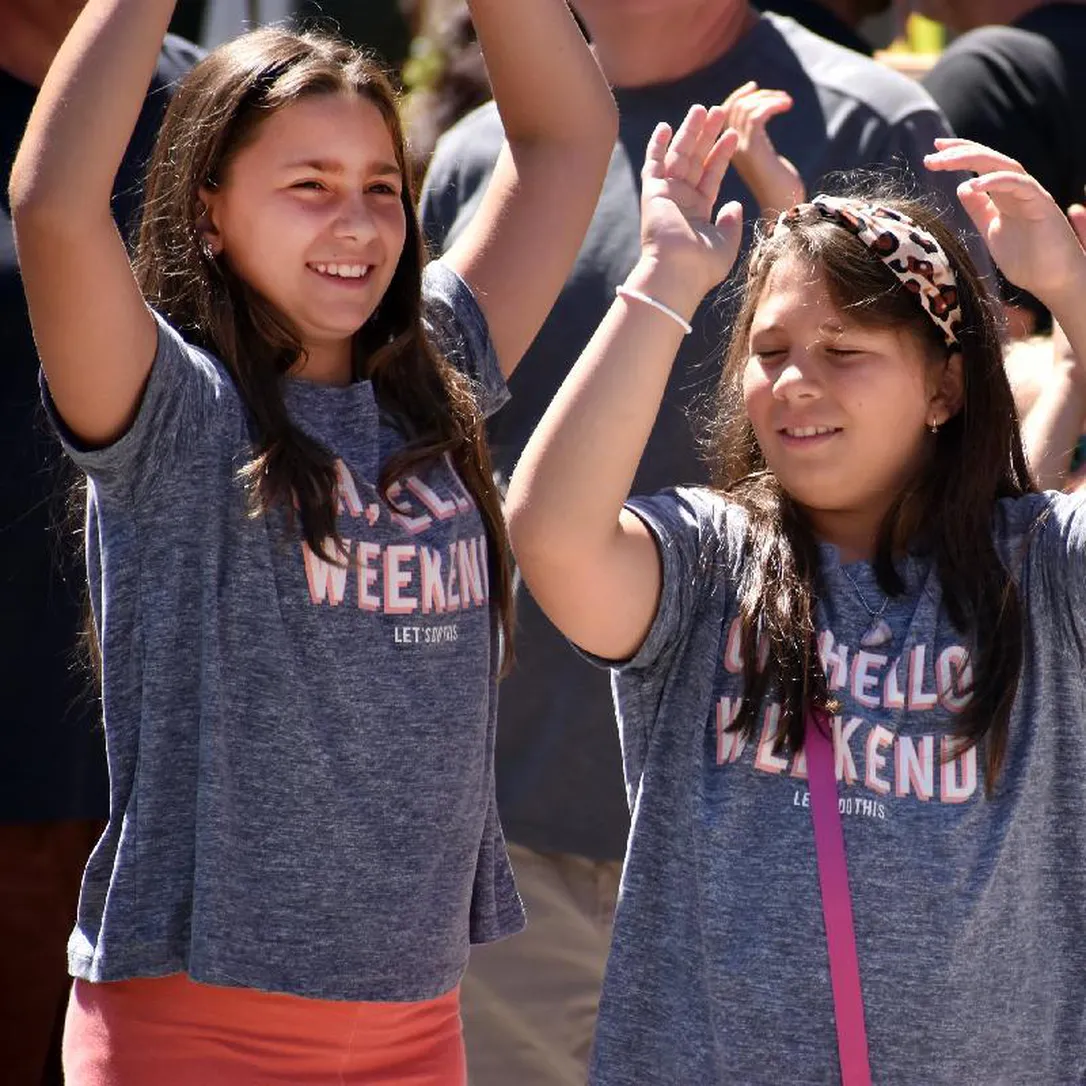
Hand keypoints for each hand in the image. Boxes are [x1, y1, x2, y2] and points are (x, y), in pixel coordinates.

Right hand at [640, 105, 743, 297]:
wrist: (677, 273)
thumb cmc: (703, 266)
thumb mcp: (726, 243)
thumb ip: (731, 222)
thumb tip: (735, 204)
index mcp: (698, 213)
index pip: (710, 176)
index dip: (721, 154)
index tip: (732, 135)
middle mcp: (681, 202)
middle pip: (696, 160)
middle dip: (707, 135)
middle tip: (719, 110)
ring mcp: (666, 197)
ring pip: (679, 156)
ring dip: (689, 132)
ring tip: (702, 109)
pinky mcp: (652, 194)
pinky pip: (653, 165)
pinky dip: (656, 146)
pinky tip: (665, 127)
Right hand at [720, 81, 804, 214]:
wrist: (785, 213)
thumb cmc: (780, 192)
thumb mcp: (766, 160)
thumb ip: (759, 142)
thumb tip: (762, 116)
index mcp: (729, 153)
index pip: (722, 118)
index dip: (736, 99)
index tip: (754, 87)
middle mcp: (729, 152)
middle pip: (729, 111)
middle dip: (750, 96)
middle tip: (770, 92)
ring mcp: (738, 152)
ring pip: (742, 110)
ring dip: (765, 98)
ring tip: (786, 102)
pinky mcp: (752, 152)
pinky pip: (755, 117)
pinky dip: (771, 105)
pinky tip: (787, 106)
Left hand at [925, 138, 1085, 316]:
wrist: (1052, 281)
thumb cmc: (1025, 259)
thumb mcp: (991, 231)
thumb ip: (979, 210)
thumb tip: (962, 188)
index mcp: (1005, 195)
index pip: (982, 166)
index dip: (959, 155)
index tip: (933, 153)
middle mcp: (1019, 189)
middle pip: (989, 159)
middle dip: (960, 152)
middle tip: (933, 153)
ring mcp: (1031, 194)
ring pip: (1003, 165)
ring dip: (973, 159)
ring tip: (946, 162)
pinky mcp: (1041, 204)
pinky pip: (1019, 184)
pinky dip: (995, 181)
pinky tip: (972, 185)